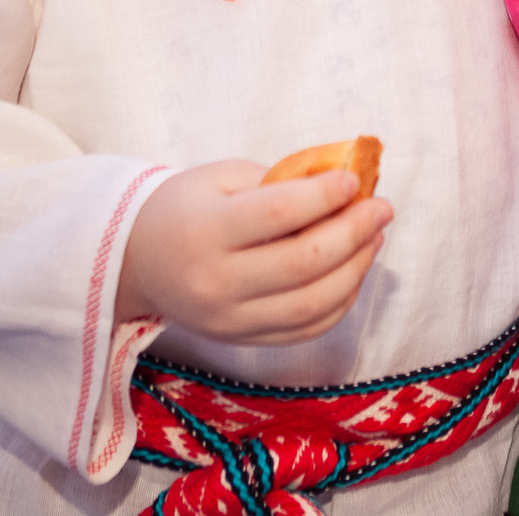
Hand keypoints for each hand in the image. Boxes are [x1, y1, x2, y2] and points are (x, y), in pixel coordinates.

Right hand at [114, 161, 388, 344]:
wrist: (137, 261)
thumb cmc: (186, 208)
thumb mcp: (222, 177)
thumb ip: (280, 180)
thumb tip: (346, 184)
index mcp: (205, 231)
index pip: (278, 214)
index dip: (325, 196)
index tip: (354, 179)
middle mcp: (215, 283)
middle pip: (303, 263)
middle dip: (354, 233)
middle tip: (381, 208)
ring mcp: (229, 320)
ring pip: (311, 304)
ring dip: (356, 269)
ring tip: (374, 238)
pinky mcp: (241, 340)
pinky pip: (305, 330)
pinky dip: (340, 302)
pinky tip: (353, 272)